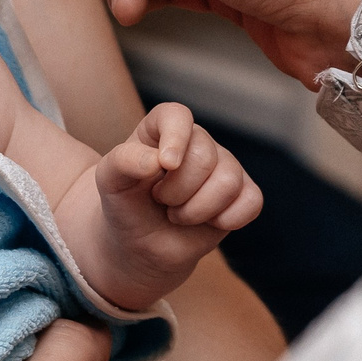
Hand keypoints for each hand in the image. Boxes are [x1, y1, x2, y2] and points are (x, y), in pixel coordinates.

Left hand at [93, 104, 262, 294]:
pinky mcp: (243, 193)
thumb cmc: (124, 204)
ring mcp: (224, 166)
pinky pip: (252, 201)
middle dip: (178, 191)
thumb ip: (124, 161)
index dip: (175, 138)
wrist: (139, 244)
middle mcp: (198, 142)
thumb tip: (158, 161)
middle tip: (160, 201)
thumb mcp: (109, 181)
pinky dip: (228, 219)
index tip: (165, 165)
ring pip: (229, 181)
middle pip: (204, 157)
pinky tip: (208, 223)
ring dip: (197, 210)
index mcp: (163, 128)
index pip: (177, 116)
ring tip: (177, 214)